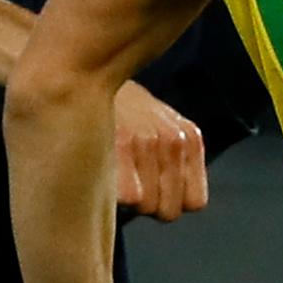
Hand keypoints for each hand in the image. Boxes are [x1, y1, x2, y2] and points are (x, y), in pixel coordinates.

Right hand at [112, 81, 209, 220]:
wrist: (87, 71)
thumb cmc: (122, 108)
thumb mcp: (161, 125)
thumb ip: (175, 159)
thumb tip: (177, 203)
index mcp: (189, 138)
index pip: (194, 202)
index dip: (170, 202)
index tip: (152, 191)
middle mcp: (174, 140)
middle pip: (168, 211)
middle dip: (148, 204)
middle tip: (128, 183)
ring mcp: (149, 141)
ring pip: (146, 207)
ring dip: (127, 201)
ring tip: (112, 174)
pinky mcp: (122, 143)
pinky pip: (128, 198)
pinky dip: (113, 195)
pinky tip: (102, 175)